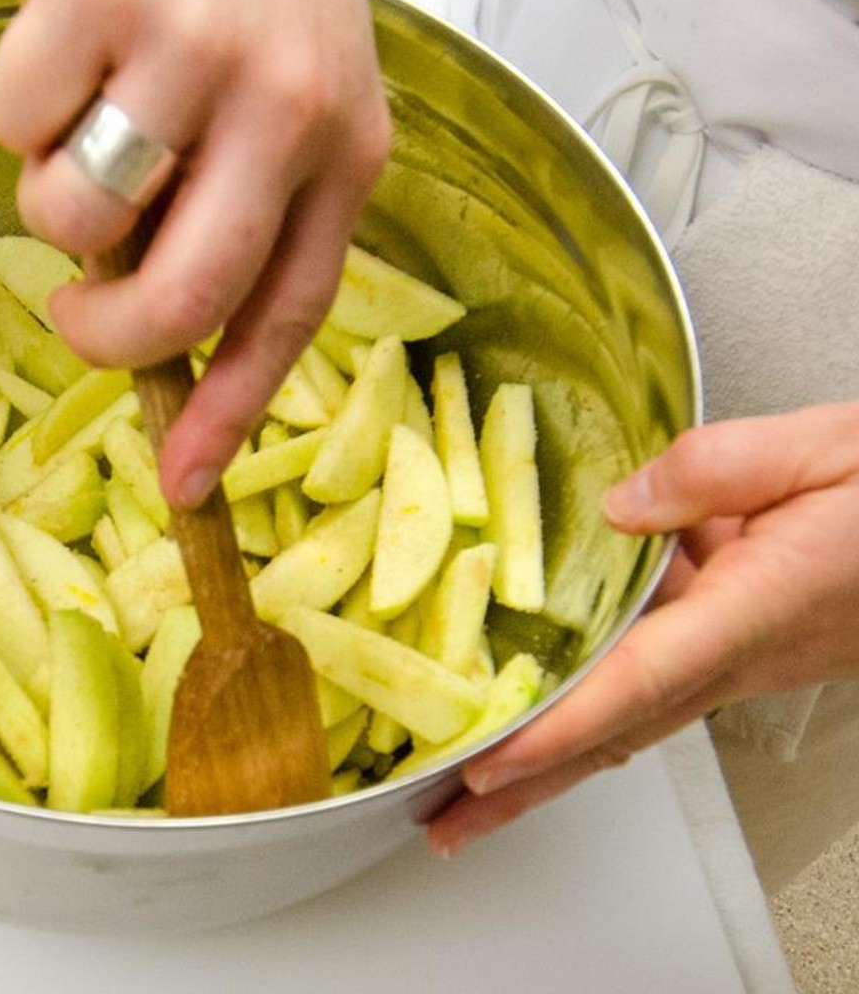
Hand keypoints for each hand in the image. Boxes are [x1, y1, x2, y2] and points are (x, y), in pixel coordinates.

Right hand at [0, 0, 390, 508]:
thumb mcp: (303, 81)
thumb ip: (253, 197)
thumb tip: (161, 315)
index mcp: (349, 144)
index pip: (289, 311)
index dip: (228, 410)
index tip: (184, 483)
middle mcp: (286, 107)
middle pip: (181, 296)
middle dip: (105, 335)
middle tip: (77, 312)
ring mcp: (195, 53)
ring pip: (75, 213)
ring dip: (49, 189)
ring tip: (82, 113)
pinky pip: (12, 119)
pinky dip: (14, 100)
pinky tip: (61, 36)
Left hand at [426, 401, 858, 856]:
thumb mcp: (825, 448)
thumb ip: (718, 467)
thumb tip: (619, 506)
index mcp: (758, 607)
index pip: (640, 680)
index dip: (560, 728)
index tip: (492, 761)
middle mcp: (741, 653)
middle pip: (616, 732)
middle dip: (530, 783)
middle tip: (448, 821)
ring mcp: (738, 661)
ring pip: (626, 723)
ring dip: (549, 764)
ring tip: (471, 798)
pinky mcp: (735, 648)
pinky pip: (645, 691)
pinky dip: (585, 720)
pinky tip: (541, 726)